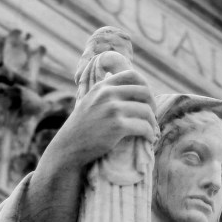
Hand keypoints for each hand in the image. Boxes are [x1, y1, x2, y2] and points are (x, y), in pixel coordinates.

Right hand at [43, 67, 158, 170]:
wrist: (69, 147)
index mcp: (103, 86)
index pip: (133, 75)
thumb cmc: (83, 127)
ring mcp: (112, 109)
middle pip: (144, 92)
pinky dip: (150, 134)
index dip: (146, 87)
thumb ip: (106, 93)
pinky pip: (144, 127)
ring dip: (152, 123)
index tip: (146, 101)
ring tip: (150, 131)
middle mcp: (107, 94)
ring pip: (146, 111)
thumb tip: (129, 86)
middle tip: (151, 118)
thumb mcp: (91, 101)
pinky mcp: (117, 126)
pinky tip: (148, 139)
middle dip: (152, 106)